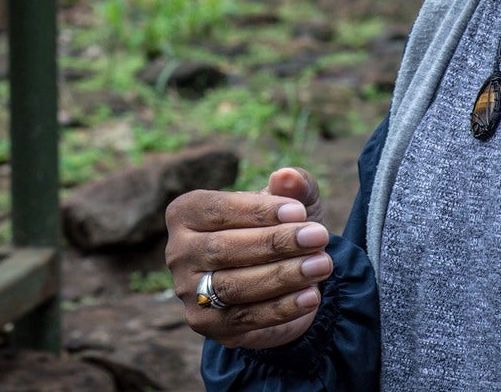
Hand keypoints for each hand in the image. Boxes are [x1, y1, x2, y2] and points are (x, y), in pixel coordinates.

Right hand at [165, 167, 331, 349]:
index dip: (259, 211)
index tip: (300, 212)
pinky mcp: (206, 324)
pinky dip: (281, 308)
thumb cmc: (279, 229)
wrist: (278, 280)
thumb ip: (294, 185)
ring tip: (321, 265)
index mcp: (186, 213)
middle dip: (275, 243)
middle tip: (319, 237)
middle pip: (223, 248)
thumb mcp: (292, 202)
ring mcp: (188, 291)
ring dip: (282, 276)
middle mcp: (178, 252)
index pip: (218, 210)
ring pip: (233, 286)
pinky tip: (312, 295)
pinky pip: (244, 318)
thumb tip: (287, 176)